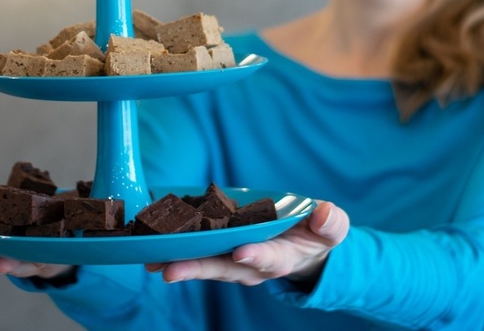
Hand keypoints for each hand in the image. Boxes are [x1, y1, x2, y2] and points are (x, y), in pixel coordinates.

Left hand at [144, 201, 348, 286]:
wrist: (302, 247)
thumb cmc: (316, 235)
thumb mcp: (332, 228)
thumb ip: (331, 223)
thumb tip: (325, 213)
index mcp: (281, 257)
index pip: (267, 259)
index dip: (255, 256)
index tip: (241, 252)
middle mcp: (251, 265)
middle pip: (223, 268)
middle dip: (197, 268)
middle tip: (171, 270)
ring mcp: (232, 260)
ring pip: (204, 263)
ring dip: (178, 263)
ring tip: (152, 262)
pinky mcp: (218, 251)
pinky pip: (196, 252)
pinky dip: (175, 250)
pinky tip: (152, 245)